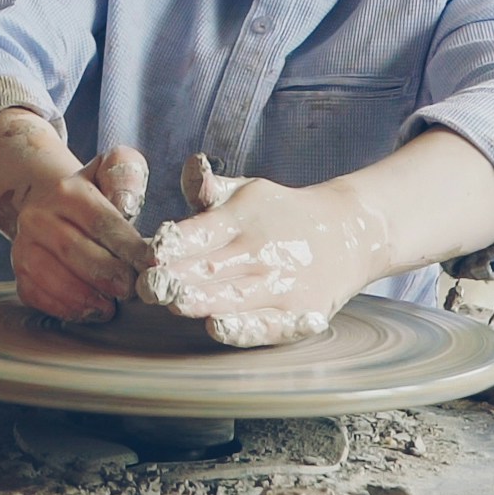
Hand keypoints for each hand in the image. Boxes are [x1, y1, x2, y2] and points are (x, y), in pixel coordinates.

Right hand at [3, 145, 156, 322]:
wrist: (49, 204)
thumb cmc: (93, 194)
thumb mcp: (112, 169)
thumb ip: (126, 176)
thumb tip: (127, 204)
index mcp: (66, 191)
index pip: (100, 221)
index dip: (127, 247)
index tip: (151, 265)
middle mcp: (37, 216)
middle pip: (73, 250)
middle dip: (105, 274)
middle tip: (130, 290)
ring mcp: (23, 245)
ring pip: (49, 275)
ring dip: (83, 296)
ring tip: (109, 308)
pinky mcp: (19, 271)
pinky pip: (35, 294)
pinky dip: (62, 307)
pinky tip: (87, 311)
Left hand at [139, 156, 377, 347]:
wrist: (347, 235)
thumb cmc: (280, 214)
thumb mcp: (247, 191)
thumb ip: (211, 187)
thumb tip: (192, 166)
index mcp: (242, 219)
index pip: (202, 232)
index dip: (174, 242)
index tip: (147, 251)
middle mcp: (260, 252)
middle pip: (213, 268)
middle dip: (177, 277)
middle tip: (146, 285)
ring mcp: (281, 286)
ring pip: (235, 297)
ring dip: (203, 300)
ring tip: (175, 303)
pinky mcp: (298, 315)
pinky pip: (269, 326)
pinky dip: (246, 328)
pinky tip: (220, 328)